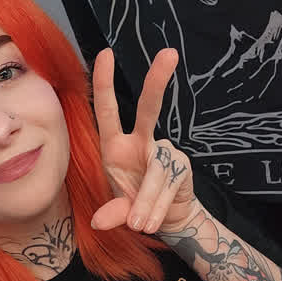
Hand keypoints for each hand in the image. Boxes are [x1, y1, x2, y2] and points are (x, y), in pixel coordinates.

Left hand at [90, 48, 196, 233]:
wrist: (166, 221)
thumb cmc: (134, 207)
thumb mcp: (119, 210)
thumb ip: (112, 213)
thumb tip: (99, 224)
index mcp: (115, 147)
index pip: (108, 111)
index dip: (104, 83)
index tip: (105, 54)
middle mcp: (140, 142)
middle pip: (150, 109)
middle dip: (157, 82)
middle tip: (169, 54)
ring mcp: (164, 151)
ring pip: (155, 171)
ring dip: (146, 202)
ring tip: (140, 225)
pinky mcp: (181, 165)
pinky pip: (168, 184)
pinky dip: (158, 206)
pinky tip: (154, 221)